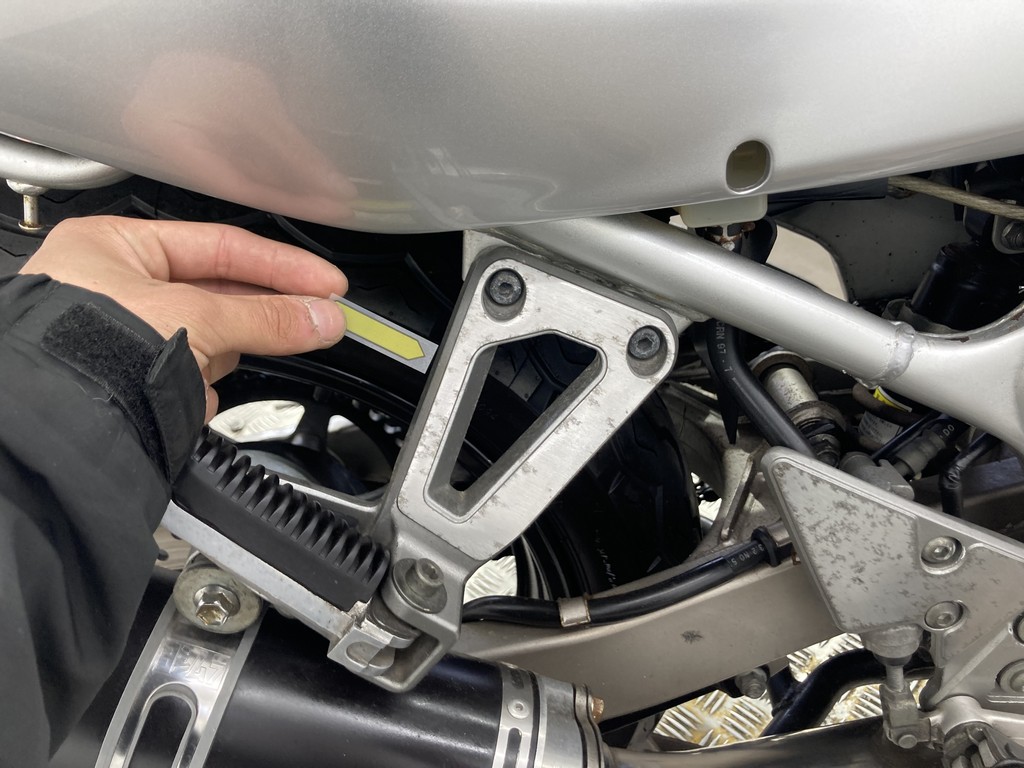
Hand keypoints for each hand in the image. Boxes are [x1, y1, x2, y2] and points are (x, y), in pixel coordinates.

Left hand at [20, 216, 347, 420]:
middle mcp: (112, 287)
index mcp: (114, 247)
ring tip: (210, 369)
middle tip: (314, 321)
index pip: (220, 246)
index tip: (325, 284)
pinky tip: (184, 397)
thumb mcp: (195, 318)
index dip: (280, 265)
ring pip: (202, 340)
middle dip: (257, 315)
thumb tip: (321, 317)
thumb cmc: (86, 349)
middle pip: (215, 294)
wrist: (54, 424)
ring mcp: (120, 337)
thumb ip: (267, 317)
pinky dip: (192, 390)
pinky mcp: (127, 381)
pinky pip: (182, 378)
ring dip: (216, 357)